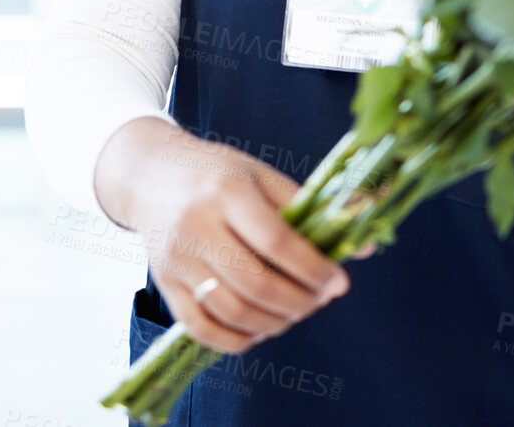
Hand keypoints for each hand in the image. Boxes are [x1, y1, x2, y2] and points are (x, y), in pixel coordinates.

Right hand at [94, 118, 350, 353]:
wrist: (148, 177)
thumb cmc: (215, 174)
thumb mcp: (260, 176)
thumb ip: (309, 209)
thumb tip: (364, 246)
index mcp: (226, 191)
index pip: (275, 240)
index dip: (313, 268)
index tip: (339, 281)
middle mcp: (196, 226)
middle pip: (254, 283)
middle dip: (298, 302)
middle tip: (320, 299)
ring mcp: (177, 259)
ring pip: (231, 311)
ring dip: (273, 322)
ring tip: (294, 311)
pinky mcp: (165, 284)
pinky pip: (201, 328)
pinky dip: (236, 339)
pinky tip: (259, 328)